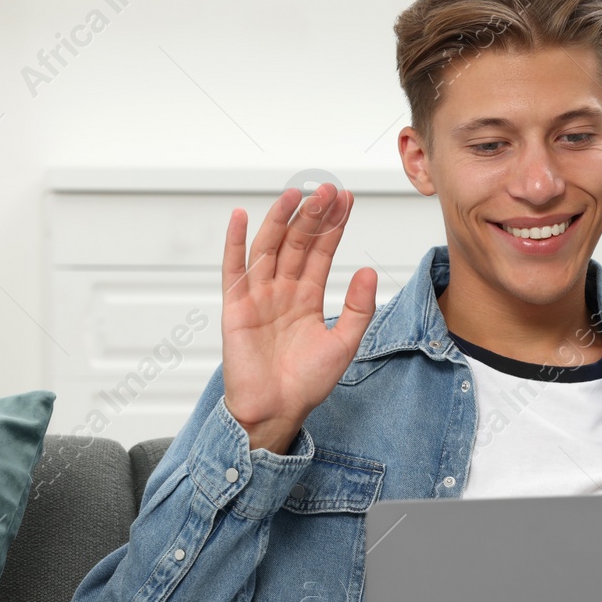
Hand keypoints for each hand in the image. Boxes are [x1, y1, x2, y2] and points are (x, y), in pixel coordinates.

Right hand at [219, 183, 376, 455]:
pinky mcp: (236, 307)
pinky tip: (242, 217)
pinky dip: (235, 242)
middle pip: (298, 243)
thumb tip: (367, 271)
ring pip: (270, 248)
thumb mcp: (344, 343)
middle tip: (328, 190)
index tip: (347, 200)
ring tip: (296, 194)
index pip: (322, 251)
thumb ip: (357, 307)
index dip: (334, 226)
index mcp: (307, 298)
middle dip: (313, 216)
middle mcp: (282, 291)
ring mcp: (258, 296)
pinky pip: (234, 269)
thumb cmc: (306, 384)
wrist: (276, 411)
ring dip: (281, 219)